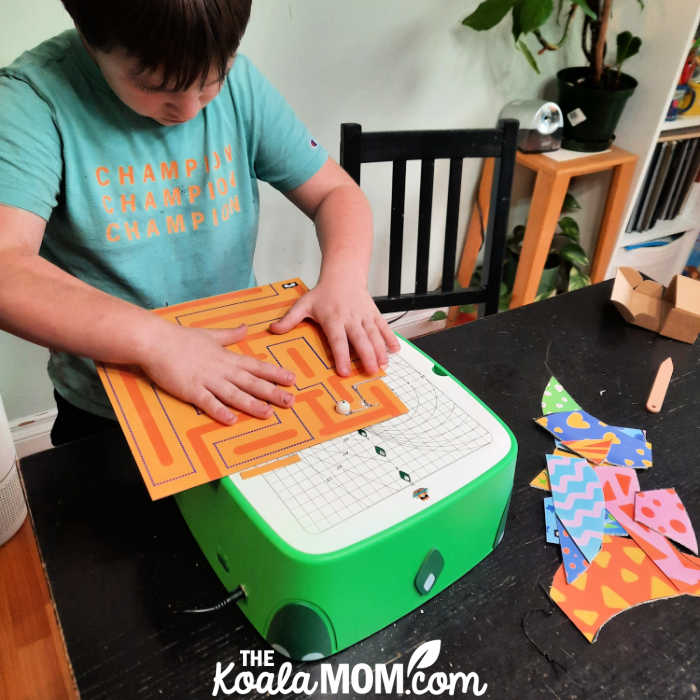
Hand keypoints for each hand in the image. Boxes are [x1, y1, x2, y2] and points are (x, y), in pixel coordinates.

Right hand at [139, 323, 294, 423]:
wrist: (155, 340)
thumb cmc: (180, 338)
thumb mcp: (210, 334)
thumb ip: (230, 335)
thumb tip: (245, 328)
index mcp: (226, 357)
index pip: (256, 366)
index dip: (275, 373)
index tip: (292, 379)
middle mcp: (221, 369)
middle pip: (251, 382)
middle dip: (271, 392)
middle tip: (290, 401)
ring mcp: (207, 380)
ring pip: (234, 394)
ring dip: (252, 404)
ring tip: (268, 413)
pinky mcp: (191, 390)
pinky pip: (208, 402)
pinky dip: (220, 411)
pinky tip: (232, 420)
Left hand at [269, 282, 399, 375]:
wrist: (343, 275)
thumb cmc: (323, 292)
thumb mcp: (304, 304)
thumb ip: (289, 319)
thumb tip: (273, 329)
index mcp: (333, 319)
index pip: (338, 340)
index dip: (341, 356)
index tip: (344, 371)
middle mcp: (351, 319)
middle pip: (360, 339)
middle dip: (367, 356)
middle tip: (371, 371)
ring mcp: (364, 316)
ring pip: (374, 335)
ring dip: (380, 350)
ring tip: (383, 365)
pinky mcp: (373, 314)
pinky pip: (383, 327)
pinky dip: (390, 338)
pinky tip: (395, 350)